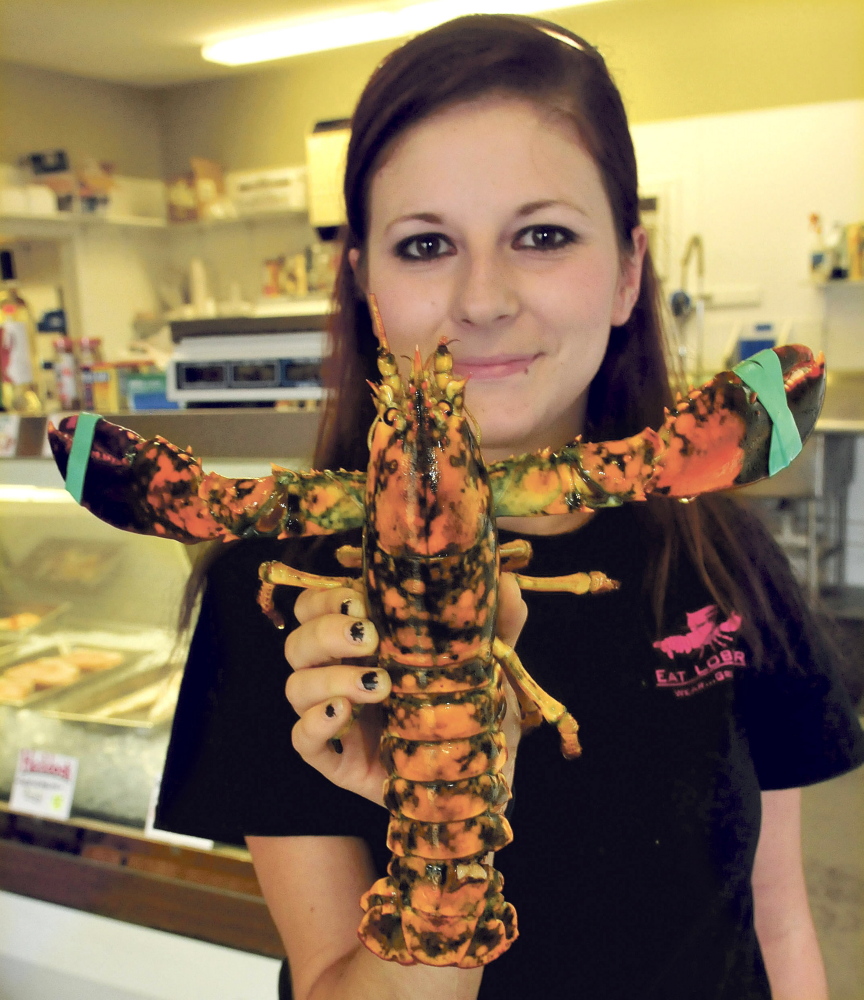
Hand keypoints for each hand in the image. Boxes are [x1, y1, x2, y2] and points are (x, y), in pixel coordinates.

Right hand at [283, 575, 528, 807]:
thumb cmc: (468, 714)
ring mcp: (331, 718)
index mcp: (363, 642)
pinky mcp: (332, 760)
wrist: (474, 781)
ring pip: (295, 686)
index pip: (316, 607)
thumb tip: (506, 582)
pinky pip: (301, 738)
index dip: (326, 599)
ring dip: (329, 678)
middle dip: (326, 632)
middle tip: (369, 638)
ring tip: (378, 684)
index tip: (361, 600)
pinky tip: (344, 715)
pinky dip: (315, 723)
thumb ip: (497, 626)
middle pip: (299, 641)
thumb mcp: (487, 667)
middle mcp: (338, 673)